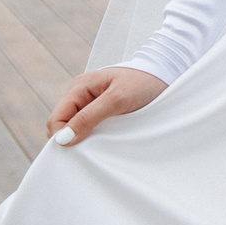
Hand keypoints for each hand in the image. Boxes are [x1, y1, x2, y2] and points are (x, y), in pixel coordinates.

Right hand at [47, 66, 167, 145]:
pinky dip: (95, 136)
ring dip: (84, 138)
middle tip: (91, 149)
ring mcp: (91, 103)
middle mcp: (81, 95)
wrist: (169, 74)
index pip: (56, 119)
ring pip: (76, 129)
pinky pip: (89, 128)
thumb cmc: (144, 82)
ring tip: (101, 143)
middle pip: (63, 125)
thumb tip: (62, 139)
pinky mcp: (102, 111)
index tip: (79, 150)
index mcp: (79, 87)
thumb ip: (89, 117)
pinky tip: (106, 140)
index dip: (62, 137)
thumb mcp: (117, 100)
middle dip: (72, 139)